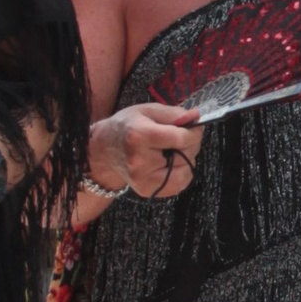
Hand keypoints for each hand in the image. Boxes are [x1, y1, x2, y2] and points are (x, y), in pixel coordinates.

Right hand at [87, 102, 206, 200]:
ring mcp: (143, 179)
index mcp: (139, 136)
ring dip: (186, 160)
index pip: (180, 138)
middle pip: (185, 155)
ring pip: (186, 172)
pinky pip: (179, 184)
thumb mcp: (147, 110)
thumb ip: (173, 113)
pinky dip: (181, 172)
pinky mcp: (147, 191)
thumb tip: (196, 116)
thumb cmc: (126, 126)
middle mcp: (140, 161)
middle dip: (190, 145)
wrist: (104, 150)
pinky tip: (170, 163)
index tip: (194, 127)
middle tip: (180, 137)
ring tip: (172, 151)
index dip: (194, 132)